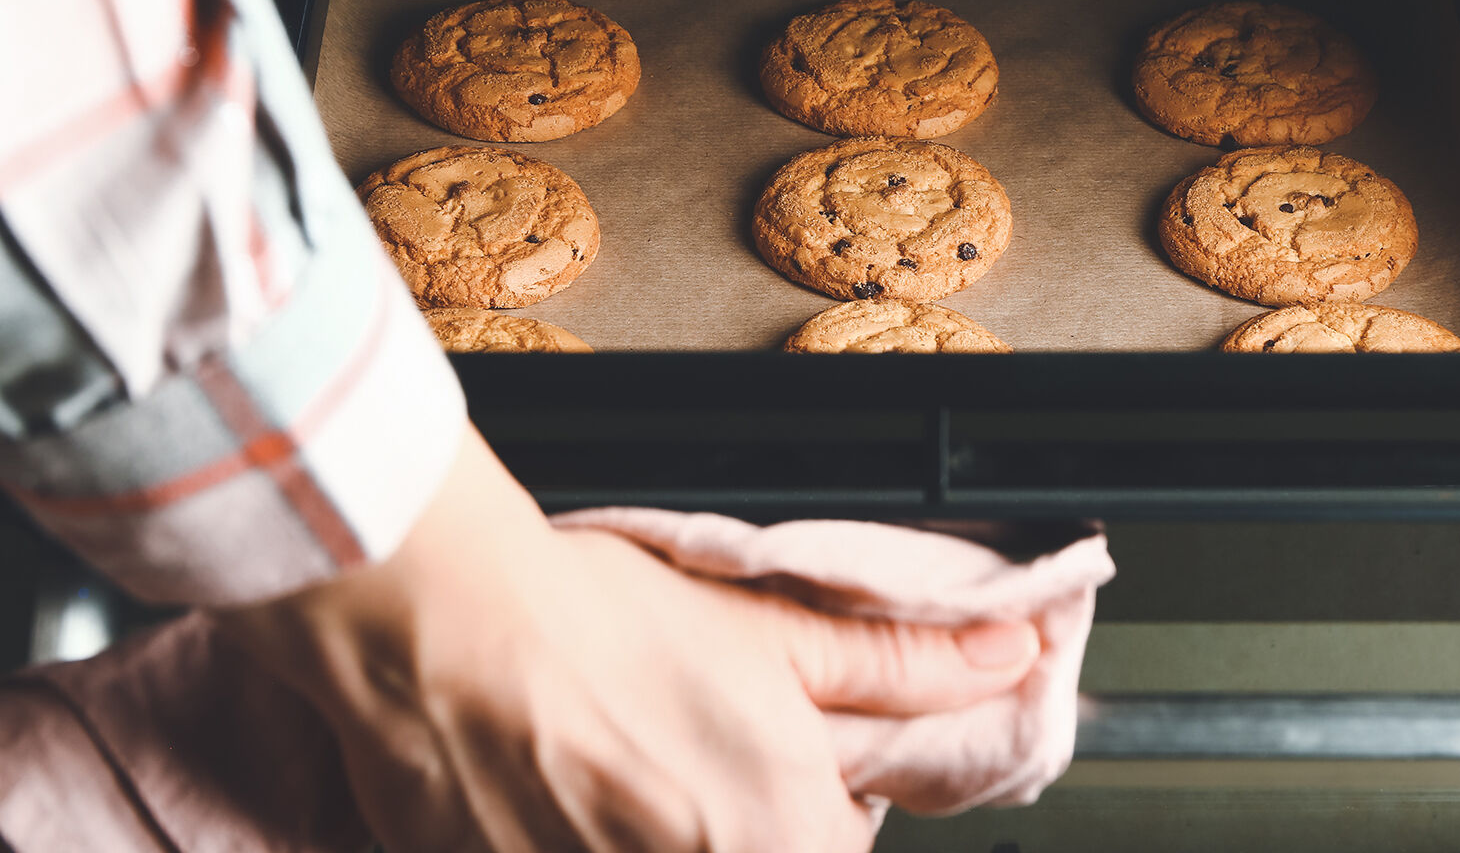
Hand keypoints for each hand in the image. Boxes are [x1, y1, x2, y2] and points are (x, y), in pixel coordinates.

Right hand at [216, 425, 1037, 852]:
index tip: (750, 762)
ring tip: (604, 768)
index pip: (840, 845)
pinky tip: (553, 794)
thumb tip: (1012, 656)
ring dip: (644, 827)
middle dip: (716, 817)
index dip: (804, 802)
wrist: (448, 631)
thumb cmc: (601, 629)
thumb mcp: (769, 637)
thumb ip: (900, 668)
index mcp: (789, 838)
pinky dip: (579, 838)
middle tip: (666, 756)